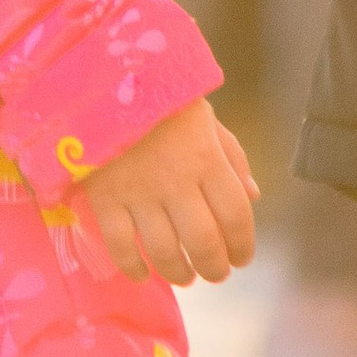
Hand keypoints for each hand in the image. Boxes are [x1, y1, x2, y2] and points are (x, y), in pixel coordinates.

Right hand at [73, 100, 258, 286]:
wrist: (101, 80)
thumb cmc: (160, 99)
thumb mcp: (205, 118)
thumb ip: (232, 157)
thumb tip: (254, 196)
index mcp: (207, 159)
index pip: (236, 217)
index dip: (243, 246)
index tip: (241, 258)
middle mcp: (176, 182)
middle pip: (204, 243)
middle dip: (214, 267)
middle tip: (215, 273)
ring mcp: (138, 193)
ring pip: (164, 252)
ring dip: (179, 273)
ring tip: (185, 276)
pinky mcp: (105, 198)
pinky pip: (120, 245)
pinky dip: (132, 268)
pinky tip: (142, 274)